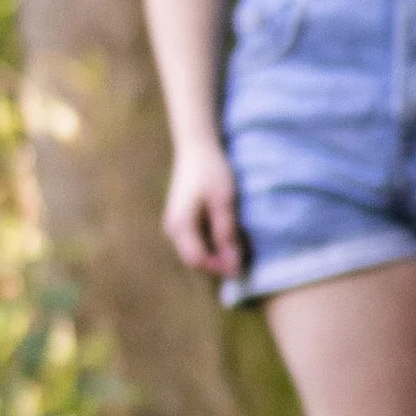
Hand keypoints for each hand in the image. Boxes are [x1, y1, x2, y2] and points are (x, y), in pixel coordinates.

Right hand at [162, 138, 241, 273]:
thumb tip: (233, 264)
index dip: (219, 268)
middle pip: (195, 259)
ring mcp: (174, 224)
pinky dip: (212, 243)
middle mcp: (172, 229)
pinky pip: (196, 241)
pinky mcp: (181, 219)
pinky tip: (228, 235)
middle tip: (243, 258)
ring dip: (216, 254)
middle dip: (218, 263)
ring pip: (195, 251)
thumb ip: (226, 233)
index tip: (242, 267)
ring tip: (238, 246)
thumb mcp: (224, 202)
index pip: (197, 260)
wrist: (196, 147)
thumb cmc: (211, 171)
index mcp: (180, 225)